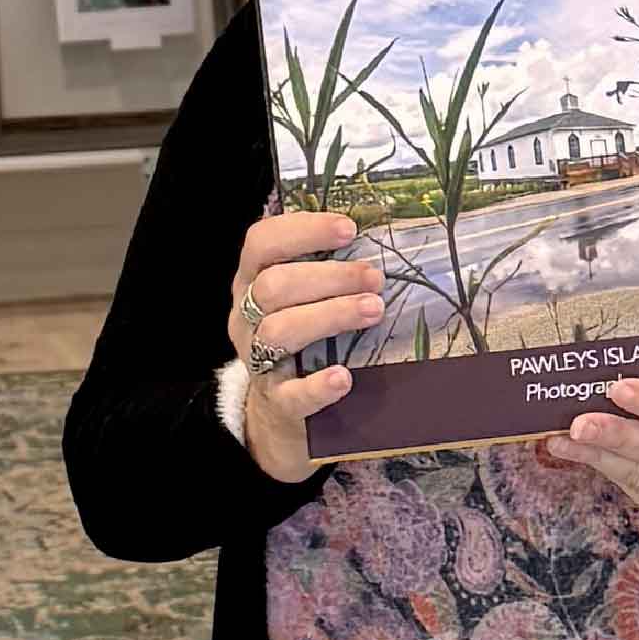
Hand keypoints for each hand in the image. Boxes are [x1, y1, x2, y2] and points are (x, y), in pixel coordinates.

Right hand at [226, 210, 380, 484]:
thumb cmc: (306, 332)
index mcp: (253, 279)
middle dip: (329, 277)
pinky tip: (344, 376)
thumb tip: (391, 234)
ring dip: (330, 316)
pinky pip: (290, 394)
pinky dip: (317, 385)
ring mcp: (257, 359)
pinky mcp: (276, 402)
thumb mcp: (305, 295)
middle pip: (273, 286)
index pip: (262, 242)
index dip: (303, 230)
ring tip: (374, 310)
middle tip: (375, 278)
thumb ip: (329, 267)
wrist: (283, 410)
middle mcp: (247, 316)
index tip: (350, 229)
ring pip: (279, 331)